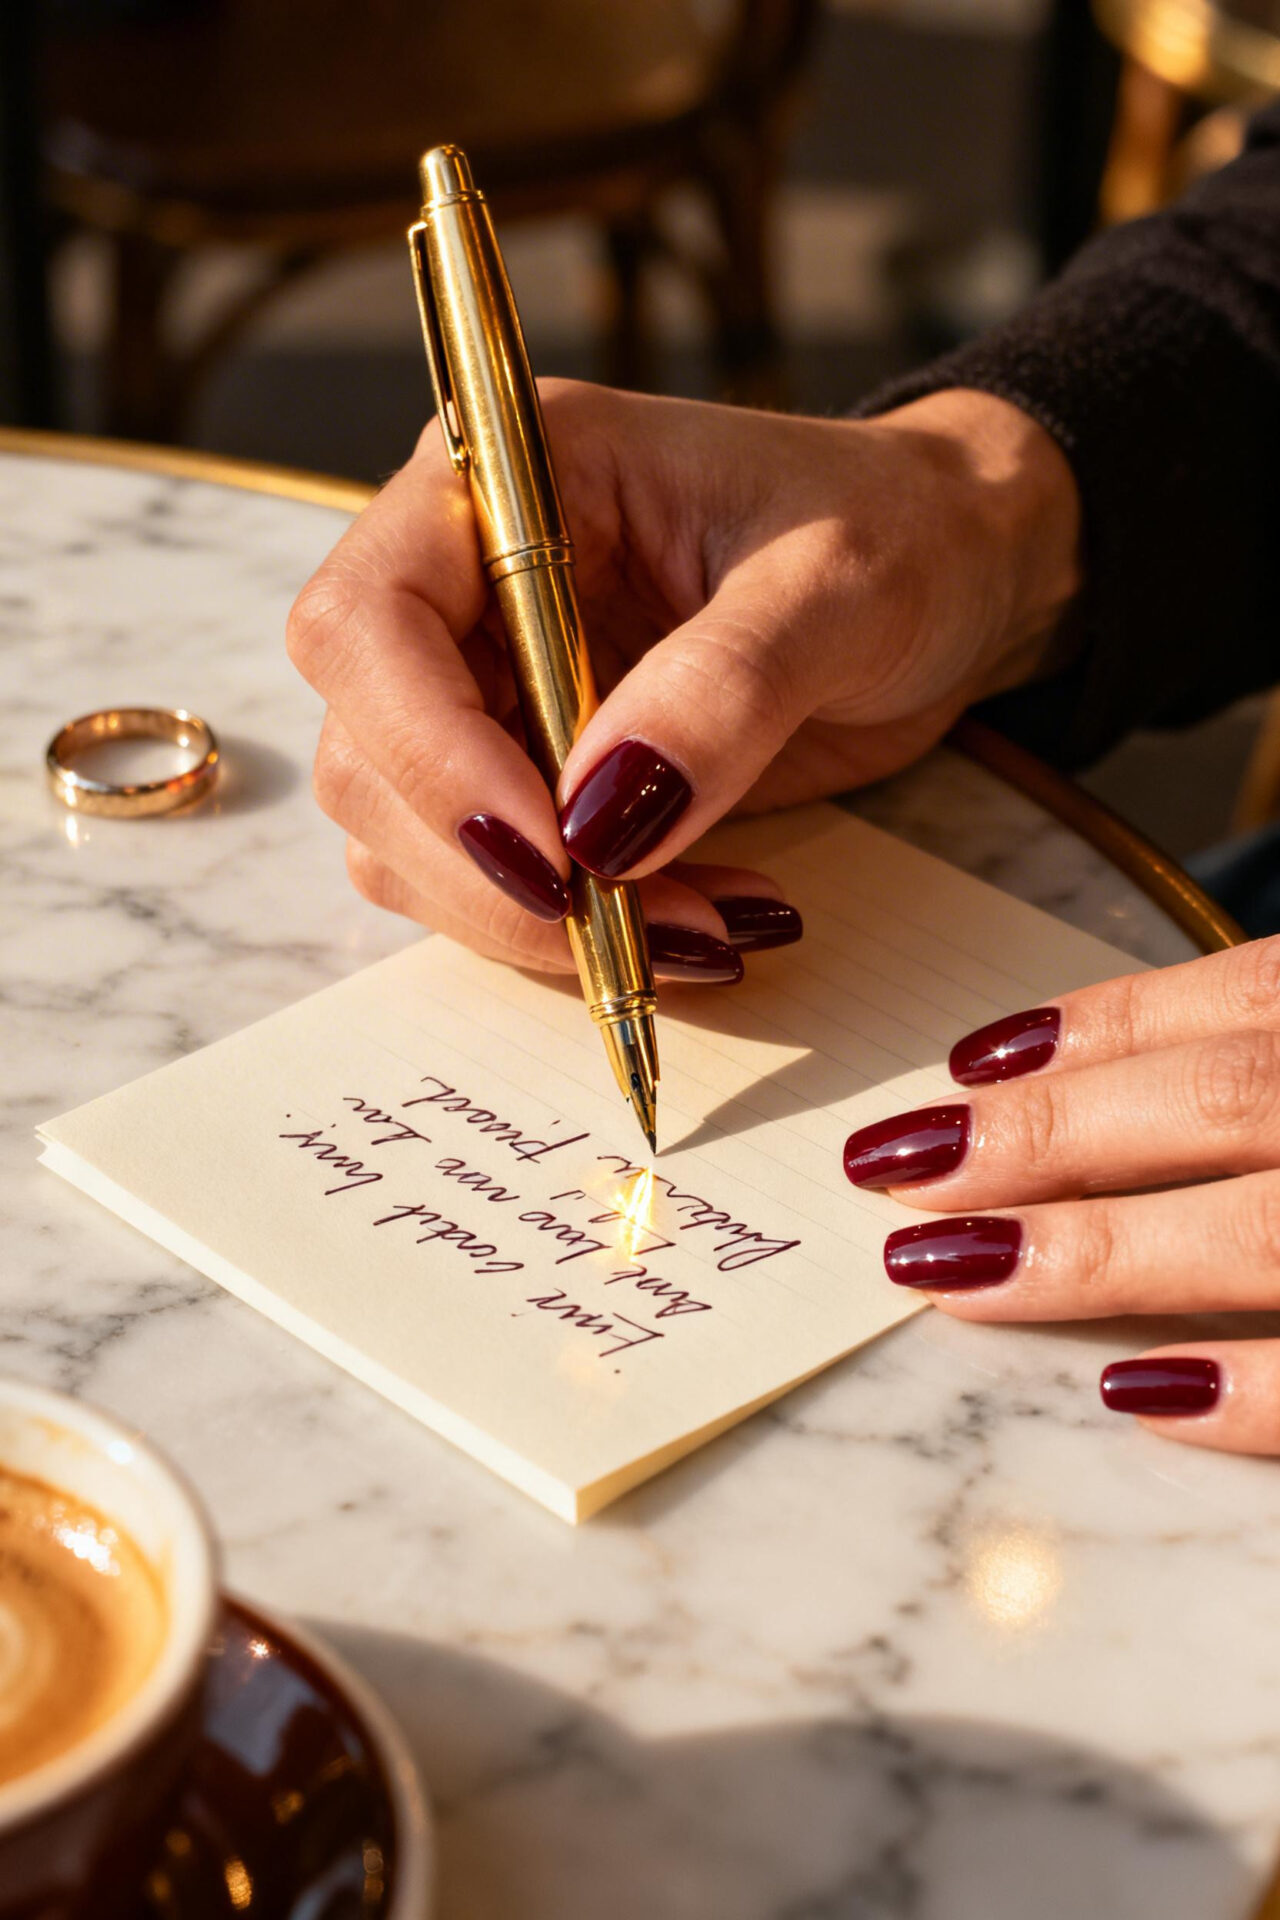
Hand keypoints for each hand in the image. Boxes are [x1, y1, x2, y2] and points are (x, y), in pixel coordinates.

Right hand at [287, 379, 1078, 980]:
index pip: (366, 620)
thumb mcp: (839, 587)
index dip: (431, 754)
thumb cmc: (901, 535)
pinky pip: (489, 886)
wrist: (950, 579)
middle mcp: (464, 583)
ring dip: (536, 921)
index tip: (557, 856)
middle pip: (366, 757)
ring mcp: (486, 688)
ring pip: (408, 845)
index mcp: (511, 480)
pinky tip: (694, 919)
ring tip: (701, 926)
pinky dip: (574, 934)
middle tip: (642, 925)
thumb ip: (722, 689)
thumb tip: (599, 824)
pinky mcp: (529, 777)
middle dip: (493, 871)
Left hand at [842, 936, 1279, 1453]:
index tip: (966, 1064)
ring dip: (1098, 1249)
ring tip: (951, 1268)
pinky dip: (1243, 1390)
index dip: (1107, 1026)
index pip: (1242, 995)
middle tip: (899, 1169)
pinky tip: (1129, 1389)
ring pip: (1260, 1234)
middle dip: (1049, 1134)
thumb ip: (1270, 1057)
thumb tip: (1099, 1080)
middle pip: (1220, 1101)